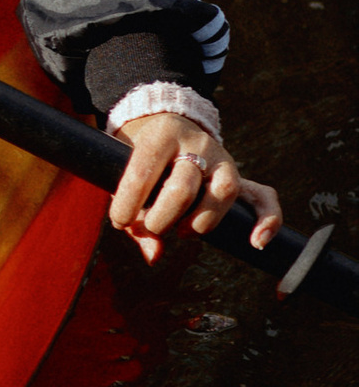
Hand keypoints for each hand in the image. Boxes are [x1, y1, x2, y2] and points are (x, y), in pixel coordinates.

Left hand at [108, 108, 283, 263]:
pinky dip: (266, 220)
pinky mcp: (241, 177)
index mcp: (161, 135)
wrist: (167, 131)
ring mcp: (222, 159)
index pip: (143, 172)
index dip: (128, 204)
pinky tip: (256, 241)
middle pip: (183, 186)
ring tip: (185, 232)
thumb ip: (134, 219)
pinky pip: (264, 198)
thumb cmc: (143, 164)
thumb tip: (154, 256)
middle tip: (154, 226)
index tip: (119, 221)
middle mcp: (195, 143)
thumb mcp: (128, 179)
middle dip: (162, 217)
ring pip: (223, 191)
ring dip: (202, 220)